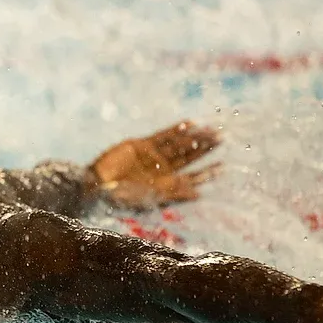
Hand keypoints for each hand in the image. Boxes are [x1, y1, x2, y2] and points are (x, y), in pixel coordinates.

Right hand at [90, 120, 221, 209]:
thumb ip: (175, 194)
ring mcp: (152, 156)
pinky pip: (162, 136)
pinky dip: (175, 130)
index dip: (207, 172)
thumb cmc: (123, 196)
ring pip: (178, 144)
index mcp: (166, 184)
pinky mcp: (142, 145)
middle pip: (188, 157)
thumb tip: (199, 195)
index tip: (223, 166)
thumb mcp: (151, 197)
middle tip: (221, 138)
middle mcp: (162, 169)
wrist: (99, 184)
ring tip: (210, 129)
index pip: (191, 177)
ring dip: (194, 137)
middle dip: (205, 148)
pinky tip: (189, 124)